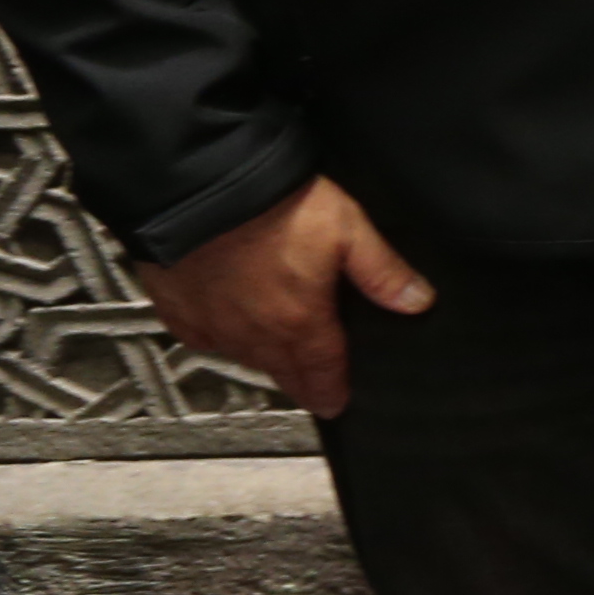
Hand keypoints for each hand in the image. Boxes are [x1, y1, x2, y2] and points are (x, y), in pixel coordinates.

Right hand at [134, 175, 431, 418]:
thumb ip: (382, 271)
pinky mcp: (176, 307)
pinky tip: (226, 332)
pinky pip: (200, 338)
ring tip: (276, 360)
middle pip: (281, 370)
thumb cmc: (273, 205)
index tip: (335, 405)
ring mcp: (212, 322)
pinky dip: (217, 339)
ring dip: (262, 361)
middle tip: (310, 393)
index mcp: (299, 321)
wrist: (200, 189)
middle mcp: (254, 332)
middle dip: (299, 383)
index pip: (322, 371)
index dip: (331, 391)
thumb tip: (417, 302)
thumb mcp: (348, 230)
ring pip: (242, 357)